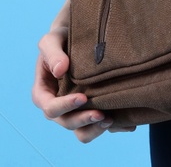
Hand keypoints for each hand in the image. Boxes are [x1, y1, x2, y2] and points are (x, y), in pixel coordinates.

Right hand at [32, 0, 134, 139]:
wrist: (80, 39)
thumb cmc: (62, 39)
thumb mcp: (52, 39)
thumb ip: (52, 52)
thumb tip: (59, 70)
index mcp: (44, 93)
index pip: (50, 108)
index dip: (64, 106)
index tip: (82, 97)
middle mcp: (59, 107)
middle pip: (67, 123)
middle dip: (83, 121)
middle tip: (102, 114)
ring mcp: (75, 111)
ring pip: (82, 132)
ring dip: (95, 130)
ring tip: (111, 119)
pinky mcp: (92, 111)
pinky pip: (100, 127)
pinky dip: (113, 128)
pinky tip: (126, 123)